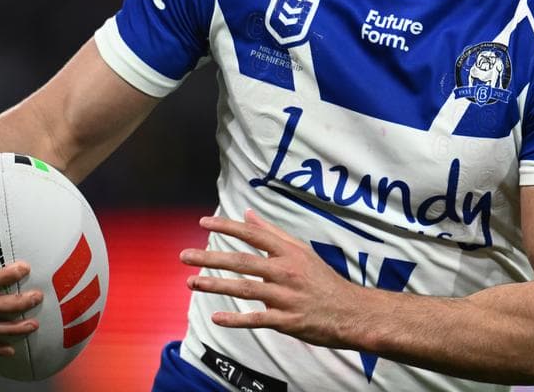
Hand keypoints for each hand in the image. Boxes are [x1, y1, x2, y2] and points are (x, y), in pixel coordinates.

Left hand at [180, 209, 365, 348]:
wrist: (348, 311)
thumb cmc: (322, 279)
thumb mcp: (301, 250)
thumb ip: (273, 233)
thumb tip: (248, 214)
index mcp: (288, 252)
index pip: (252, 235)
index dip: (227, 227)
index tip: (203, 223)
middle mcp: (285, 271)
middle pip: (242, 261)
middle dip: (210, 258)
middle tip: (184, 256)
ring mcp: (285, 296)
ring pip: (244, 288)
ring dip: (215, 285)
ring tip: (191, 283)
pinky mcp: (286, 320)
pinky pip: (256, 319)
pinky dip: (235, 319)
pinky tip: (216, 318)